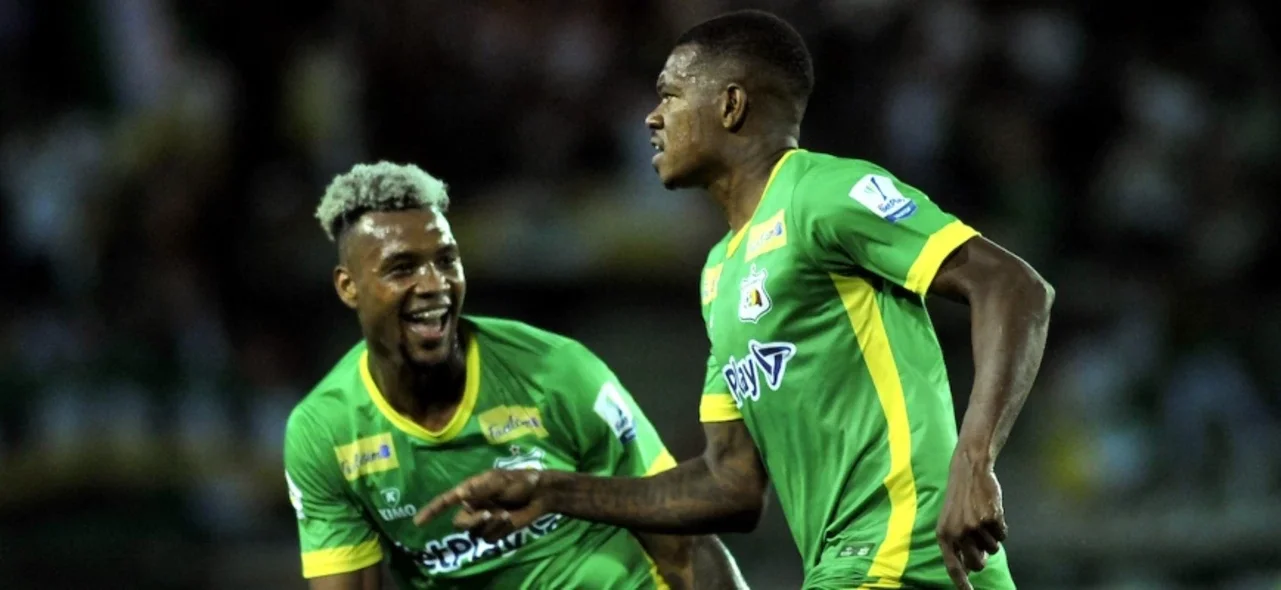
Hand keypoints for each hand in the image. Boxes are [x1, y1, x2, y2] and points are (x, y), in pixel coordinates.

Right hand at [413, 469, 547, 541]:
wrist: (540, 493)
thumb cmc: (519, 481)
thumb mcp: (500, 480)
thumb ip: (481, 488)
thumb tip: (460, 495)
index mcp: (470, 491)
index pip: (446, 501)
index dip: (431, 511)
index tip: (417, 522)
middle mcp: (473, 506)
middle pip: (459, 523)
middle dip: (472, 521)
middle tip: (487, 514)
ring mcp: (484, 520)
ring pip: (475, 533)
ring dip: (490, 525)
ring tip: (505, 515)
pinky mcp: (495, 531)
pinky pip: (489, 538)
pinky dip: (499, 530)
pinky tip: (510, 520)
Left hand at [936, 447, 1007, 589]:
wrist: (969, 471)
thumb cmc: (960, 498)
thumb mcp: (950, 520)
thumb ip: (956, 543)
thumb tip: (968, 570)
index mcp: (944, 535)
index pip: (953, 566)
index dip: (962, 583)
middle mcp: (958, 533)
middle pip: (978, 564)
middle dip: (983, 558)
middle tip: (981, 543)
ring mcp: (976, 526)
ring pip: (993, 550)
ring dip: (992, 538)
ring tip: (982, 519)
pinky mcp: (992, 519)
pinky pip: (1003, 536)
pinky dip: (1001, 528)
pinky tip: (992, 512)